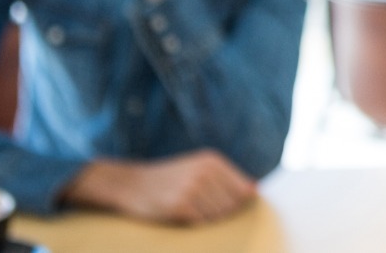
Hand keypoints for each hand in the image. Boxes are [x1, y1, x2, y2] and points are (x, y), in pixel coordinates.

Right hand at [62, 149, 257, 224]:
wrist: (131, 184)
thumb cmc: (169, 178)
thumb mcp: (198, 168)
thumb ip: (227, 178)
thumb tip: (254, 190)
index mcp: (212, 161)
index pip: (243, 190)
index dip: (236, 203)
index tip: (221, 205)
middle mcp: (205, 172)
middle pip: (232, 206)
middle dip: (221, 213)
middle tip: (199, 207)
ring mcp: (192, 189)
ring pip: (218, 217)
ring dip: (207, 219)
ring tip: (190, 209)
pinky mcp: (180, 206)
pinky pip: (202, 223)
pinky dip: (195, 224)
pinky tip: (182, 215)